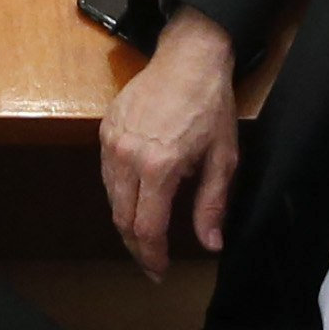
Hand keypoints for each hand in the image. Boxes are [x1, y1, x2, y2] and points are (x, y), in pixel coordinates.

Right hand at [99, 18, 238, 274]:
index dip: (152, 257)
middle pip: (123, 219)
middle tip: (152, 263)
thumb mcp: (223, 158)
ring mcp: (112, 142)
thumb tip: (210, 243)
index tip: (160, 271)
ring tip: (144, 238)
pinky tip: (136, 202)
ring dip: (127, 223)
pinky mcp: (105, 130)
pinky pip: (108, 175)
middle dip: (137, 247)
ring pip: (112, 199)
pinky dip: (120, 195)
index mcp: (159, 166)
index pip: (147, 228)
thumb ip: (212, 204)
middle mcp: (128, 157)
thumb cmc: (210, 106)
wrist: (188, 58)